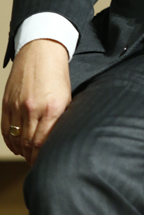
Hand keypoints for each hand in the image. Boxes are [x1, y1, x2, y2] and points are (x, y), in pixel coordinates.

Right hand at [1, 39, 70, 164]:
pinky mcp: (7, 103)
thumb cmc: (57, 74)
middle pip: (29, 144)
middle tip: (36, 163)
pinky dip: (10, 141)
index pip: (44, 144)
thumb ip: (61, 119)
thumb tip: (59, 140)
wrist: (42, 51)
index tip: (45, 164)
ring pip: (16, 139)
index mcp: (53, 108)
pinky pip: (5, 129)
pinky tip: (16, 145)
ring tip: (28, 156)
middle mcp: (34, 109)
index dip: (42, 158)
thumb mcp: (67, 97)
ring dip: (22, 151)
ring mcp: (18, 106)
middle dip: (32, 157)